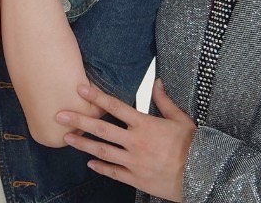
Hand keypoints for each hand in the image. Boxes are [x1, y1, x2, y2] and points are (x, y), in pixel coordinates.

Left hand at [56, 80, 195, 200]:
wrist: (201, 175)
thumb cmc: (193, 146)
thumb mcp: (181, 119)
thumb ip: (165, 101)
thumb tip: (157, 82)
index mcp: (145, 125)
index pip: (116, 107)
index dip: (97, 97)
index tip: (81, 89)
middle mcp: (135, 142)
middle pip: (101, 129)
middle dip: (79, 121)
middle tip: (59, 115)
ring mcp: (133, 161)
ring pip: (102, 151)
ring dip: (82, 144)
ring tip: (67, 138)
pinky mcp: (135, 178)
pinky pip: (113, 172)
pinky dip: (100, 167)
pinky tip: (89, 163)